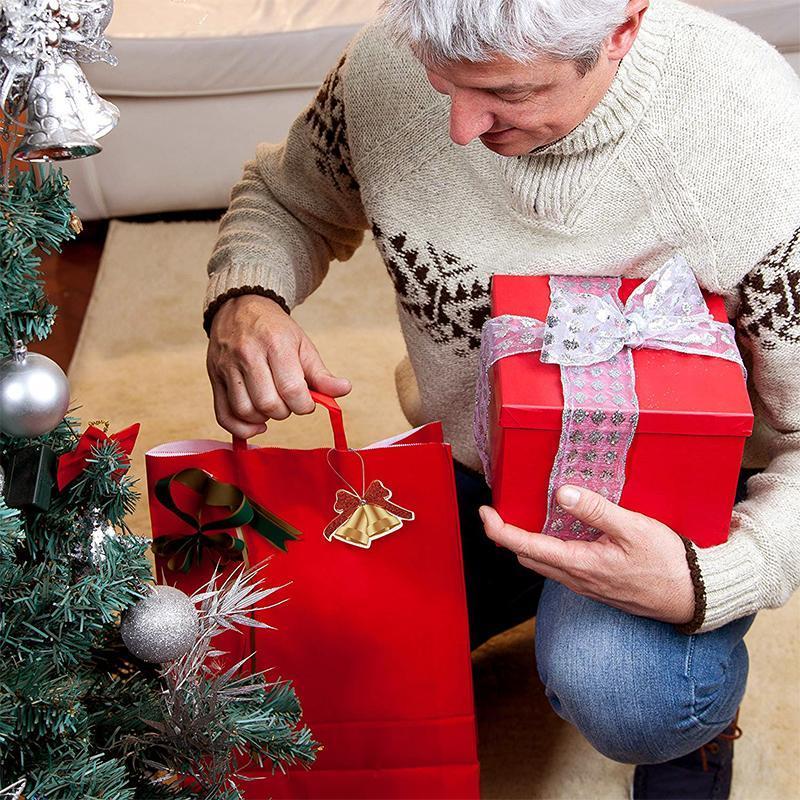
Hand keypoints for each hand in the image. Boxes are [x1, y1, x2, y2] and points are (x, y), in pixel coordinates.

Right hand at [207, 294, 350, 437]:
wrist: (240, 306)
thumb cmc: (275, 329)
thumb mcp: (303, 345)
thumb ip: (321, 373)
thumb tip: (344, 390)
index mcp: (276, 345)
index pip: (292, 390)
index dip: (304, 405)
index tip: (307, 401)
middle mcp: (248, 355)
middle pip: (268, 403)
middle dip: (285, 411)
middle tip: (289, 401)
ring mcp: (227, 367)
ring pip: (245, 411)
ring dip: (264, 419)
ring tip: (273, 407)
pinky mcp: (214, 378)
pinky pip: (223, 415)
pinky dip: (241, 428)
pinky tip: (256, 424)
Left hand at [479, 485, 694, 623]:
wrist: (692, 598)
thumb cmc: (666, 563)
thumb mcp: (633, 529)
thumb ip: (596, 510)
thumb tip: (561, 494)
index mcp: (578, 564)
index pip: (524, 546)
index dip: (499, 529)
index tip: (485, 512)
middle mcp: (575, 579)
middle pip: (527, 556)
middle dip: (509, 533)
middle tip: (505, 507)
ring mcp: (584, 585)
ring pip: (543, 563)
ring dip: (529, 541)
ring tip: (529, 513)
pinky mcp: (594, 585)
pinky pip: (561, 567)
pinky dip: (550, 548)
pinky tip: (564, 530)